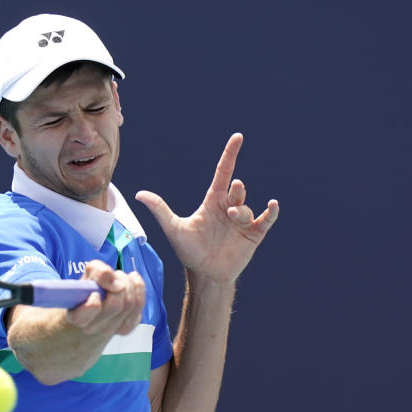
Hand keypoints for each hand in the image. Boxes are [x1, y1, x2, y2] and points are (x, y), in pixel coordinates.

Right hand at [66, 259, 144, 335]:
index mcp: (77, 317)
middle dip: (119, 284)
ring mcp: (110, 330)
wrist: (92, 307)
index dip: (95, 301)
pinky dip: (138, 289)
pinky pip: (138, 306)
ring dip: (129, 284)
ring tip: (121, 277)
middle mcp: (93, 328)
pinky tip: (132, 282)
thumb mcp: (88, 274)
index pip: (92, 310)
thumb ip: (98, 272)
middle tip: (115, 275)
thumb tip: (116, 282)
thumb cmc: (88, 289)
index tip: (95, 293)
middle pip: (115, 306)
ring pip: (129, 305)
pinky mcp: (125, 328)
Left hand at [135, 133, 278, 284]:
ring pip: (247, 207)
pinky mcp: (253, 235)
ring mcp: (242, 222)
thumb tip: (139, 194)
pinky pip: (266, 220)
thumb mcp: (173, 229)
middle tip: (235, 188)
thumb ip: (160, 209)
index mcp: (213, 202)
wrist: (205, 274)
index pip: (223, 172)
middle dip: (237, 188)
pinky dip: (271, 212)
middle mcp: (229, 208)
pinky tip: (272, 205)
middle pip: (236, 190)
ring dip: (243, 209)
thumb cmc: (189, 251)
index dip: (230, 154)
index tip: (238, 137)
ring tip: (234, 216)